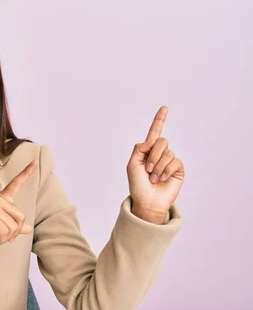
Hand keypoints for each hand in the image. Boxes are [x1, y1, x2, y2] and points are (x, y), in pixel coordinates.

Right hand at [0, 160, 37, 247]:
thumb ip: (13, 225)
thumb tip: (28, 229)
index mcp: (0, 198)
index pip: (15, 183)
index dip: (26, 172)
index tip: (35, 161)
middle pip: (21, 217)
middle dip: (16, 231)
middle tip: (7, 238)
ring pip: (14, 226)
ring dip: (8, 237)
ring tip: (0, 239)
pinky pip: (6, 231)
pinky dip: (3, 239)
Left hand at [127, 106, 184, 223]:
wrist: (147, 202)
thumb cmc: (137, 185)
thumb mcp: (132, 165)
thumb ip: (139, 149)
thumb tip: (151, 141)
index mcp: (147, 151)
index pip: (154, 132)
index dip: (159, 120)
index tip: (164, 107)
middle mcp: (160, 153)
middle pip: (161, 141)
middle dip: (153, 156)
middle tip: (148, 170)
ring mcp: (170, 161)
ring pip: (167, 152)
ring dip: (158, 167)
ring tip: (153, 178)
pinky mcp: (178, 169)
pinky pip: (174, 161)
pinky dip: (165, 171)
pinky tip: (161, 180)